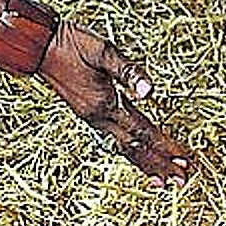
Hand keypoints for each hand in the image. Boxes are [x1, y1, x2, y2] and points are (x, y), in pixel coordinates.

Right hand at [37, 22, 193, 185]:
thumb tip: (150, 92)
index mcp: (104, 104)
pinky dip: (129, 153)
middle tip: (182, 181)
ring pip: (123, 148)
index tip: (184, 161)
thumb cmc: (72, 43)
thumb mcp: (103, 51)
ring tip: (162, 180)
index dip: (165, 147)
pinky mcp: (87, 114)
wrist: (40, 47)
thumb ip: (129, 71)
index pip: (142, 132)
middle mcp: (98, 117)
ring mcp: (91, 118)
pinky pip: (113, 141)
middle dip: (160, 165)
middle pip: (134, 148)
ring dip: (145, 164)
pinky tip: (136, 156)